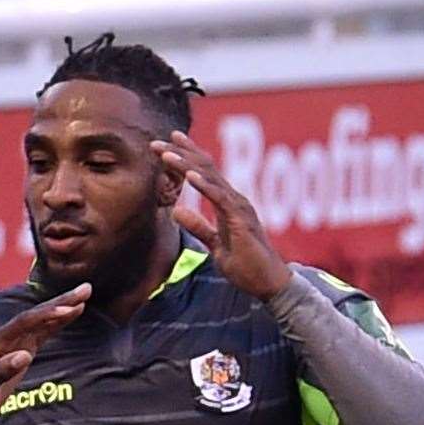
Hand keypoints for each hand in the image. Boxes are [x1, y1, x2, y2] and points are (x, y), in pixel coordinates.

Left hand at [0, 282, 90, 424]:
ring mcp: (13, 344)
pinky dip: (57, 323)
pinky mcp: (20, 352)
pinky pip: (42, 333)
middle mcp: (6, 338)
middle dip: (61, 302)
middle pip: (37, 315)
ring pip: (42, 321)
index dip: (47, 315)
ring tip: (85, 296)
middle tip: (86, 289)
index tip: (69, 309)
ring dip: (62, 308)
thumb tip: (24, 356)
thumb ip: (0, 372)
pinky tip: (71, 315)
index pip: (25, 323)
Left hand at [155, 130, 291, 301]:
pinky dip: (204, 185)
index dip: (185, 158)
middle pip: (205, 168)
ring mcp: (238, 206)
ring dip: (186, 165)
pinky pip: (220, 198)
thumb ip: (198, 226)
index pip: (203, 174)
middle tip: (157, 142)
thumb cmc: (245, 264)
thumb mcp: (213, 244)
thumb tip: (177, 212)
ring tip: (166, 153)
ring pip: (210, 178)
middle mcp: (233, 198)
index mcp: (226, 203)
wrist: (266, 282)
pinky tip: (189, 175)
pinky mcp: (240, 219)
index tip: (165, 145)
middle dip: (180, 153)